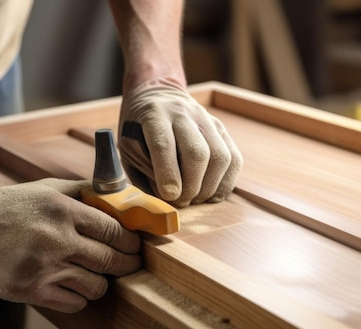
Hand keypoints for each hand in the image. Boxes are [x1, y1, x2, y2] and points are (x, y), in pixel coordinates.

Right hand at [0, 178, 142, 312]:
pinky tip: (72, 289)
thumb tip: (119, 196)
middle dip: (126, 265)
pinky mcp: (29, 289)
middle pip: (111, 260)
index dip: (131, 242)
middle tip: (128, 265)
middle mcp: (57, 238)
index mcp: (64, 210)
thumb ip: (84, 192)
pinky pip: (73, 303)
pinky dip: (79, 298)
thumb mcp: (48, 188)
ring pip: (96, 286)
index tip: (134, 247)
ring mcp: (43, 266)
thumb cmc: (10, 205)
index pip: (115, 231)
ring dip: (100, 284)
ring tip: (93, 277)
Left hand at [118, 78, 242, 206]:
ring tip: (195, 198)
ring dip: (209, 187)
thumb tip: (168, 197)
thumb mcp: (127, 147)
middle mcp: (182, 114)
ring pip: (220, 157)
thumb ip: (143, 170)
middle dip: (192, 186)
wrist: (156, 94)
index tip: (170, 196)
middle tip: (182, 201)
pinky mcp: (221, 129)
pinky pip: (234, 159)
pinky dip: (225, 182)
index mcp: (154, 116)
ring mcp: (206, 120)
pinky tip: (211, 192)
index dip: (168, 174)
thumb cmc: (137, 129)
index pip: (164, 145)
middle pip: (198, 153)